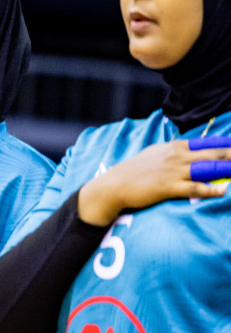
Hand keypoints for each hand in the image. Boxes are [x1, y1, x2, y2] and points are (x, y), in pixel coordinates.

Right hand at [78, 138, 230, 225]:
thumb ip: (173, 152)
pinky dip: (210, 189)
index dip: (226, 142)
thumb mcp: (154, 154)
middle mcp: (177, 156)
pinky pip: (194, 188)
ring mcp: (173, 171)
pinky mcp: (168, 187)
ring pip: (208, 168)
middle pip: (213, 153)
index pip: (207, 141)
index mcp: (174, 147)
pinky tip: (222, 191)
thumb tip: (187, 151)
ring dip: (227, 168)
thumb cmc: (133, 171)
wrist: (113, 185)